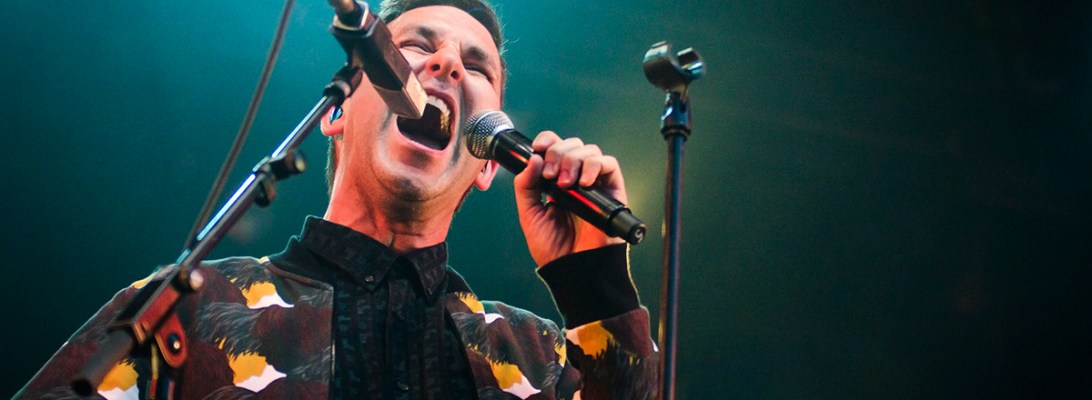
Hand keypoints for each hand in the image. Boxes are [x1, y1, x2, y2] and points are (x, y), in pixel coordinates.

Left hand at [512, 131, 627, 266]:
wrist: (572, 268)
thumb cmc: (553, 248)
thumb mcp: (530, 214)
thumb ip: (526, 186)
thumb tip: (534, 159)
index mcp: (556, 181)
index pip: (555, 148)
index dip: (548, 140)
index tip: (538, 148)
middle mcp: (576, 179)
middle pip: (572, 145)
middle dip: (558, 153)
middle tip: (551, 176)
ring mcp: (595, 183)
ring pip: (590, 151)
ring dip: (574, 160)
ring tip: (565, 184)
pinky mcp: (613, 191)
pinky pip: (609, 164)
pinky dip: (596, 165)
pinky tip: (584, 182)